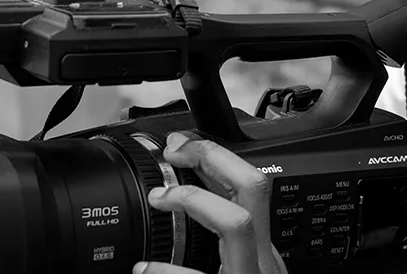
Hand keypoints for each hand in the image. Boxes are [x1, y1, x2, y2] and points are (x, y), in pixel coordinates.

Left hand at [133, 131, 288, 273]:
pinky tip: (144, 268)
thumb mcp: (242, 271)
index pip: (250, 188)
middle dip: (213, 158)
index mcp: (262, 250)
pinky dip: (166, 270)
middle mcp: (261, 258)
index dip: (219, 157)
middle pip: (253, 187)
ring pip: (237, 222)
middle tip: (176, 152)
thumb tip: (182, 215)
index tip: (184, 146)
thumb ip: (223, 248)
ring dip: (195, 199)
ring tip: (160, 198)